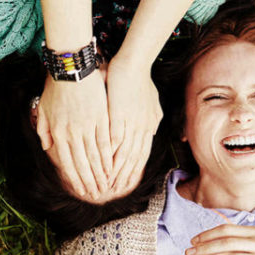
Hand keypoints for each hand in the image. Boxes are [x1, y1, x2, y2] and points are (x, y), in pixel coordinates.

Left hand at [37, 72, 111, 199]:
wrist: (70, 70)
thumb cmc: (55, 88)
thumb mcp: (43, 111)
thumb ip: (45, 132)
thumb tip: (49, 150)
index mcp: (57, 134)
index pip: (67, 164)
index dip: (75, 180)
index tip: (83, 191)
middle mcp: (71, 134)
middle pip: (82, 164)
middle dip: (90, 182)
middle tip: (97, 195)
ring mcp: (87, 126)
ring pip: (94, 156)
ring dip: (101, 173)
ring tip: (107, 185)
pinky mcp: (100, 118)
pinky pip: (105, 142)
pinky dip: (109, 156)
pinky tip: (113, 166)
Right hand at [105, 56, 162, 189]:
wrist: (134, 63)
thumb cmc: (140, 79)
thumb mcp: (152, 102)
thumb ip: (152, 117)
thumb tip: (152, 130)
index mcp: (149, 125)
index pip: (142, 154)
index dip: (134, 170)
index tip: (126, 183)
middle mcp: (143, 128)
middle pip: (134, 159)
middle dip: (124, 176)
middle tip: (115, 190)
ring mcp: (132, 123)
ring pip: (125, 154)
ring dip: (116, 170)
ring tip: (107, 183)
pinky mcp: (120, 117)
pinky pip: (115, 141)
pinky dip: (109, 155)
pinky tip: (101, 166)